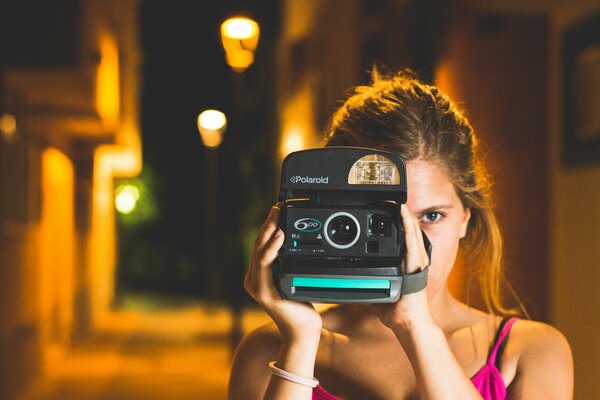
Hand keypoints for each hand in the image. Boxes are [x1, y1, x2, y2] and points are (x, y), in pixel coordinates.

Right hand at [244, 203, 321, 341]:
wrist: (302, 331)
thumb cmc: (300, 306)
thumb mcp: (294, 278)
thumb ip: (289, 262)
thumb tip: (293, 239)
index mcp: (257, 275)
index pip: (261, 245)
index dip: (268, 226)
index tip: (278, 209)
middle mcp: (253, 279)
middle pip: (258, 245)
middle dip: (268, 223)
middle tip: (277, 207)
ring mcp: (256, 286)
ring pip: (260, 251)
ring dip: (269, 231)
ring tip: (277, 216)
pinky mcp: (263, 293)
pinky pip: (266, 265)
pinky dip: (272, 249)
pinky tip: (279, 236)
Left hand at [371, 205, 433, 331]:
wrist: (409, 324)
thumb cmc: (397, 311)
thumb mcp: (378, 290)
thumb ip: (367, 281)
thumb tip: (351, 280)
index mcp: (407, 263)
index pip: (403, 237)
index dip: (397, 221)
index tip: (386, 208)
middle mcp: (415, 260)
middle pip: (409, 230)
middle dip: (400, 213)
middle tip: (389, 198)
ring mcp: (417, 262)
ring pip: (411, 232)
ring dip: (403, 215)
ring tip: (395, 200)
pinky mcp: (416, 266)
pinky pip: (411, 242)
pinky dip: (407, 226)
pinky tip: (402, 213)